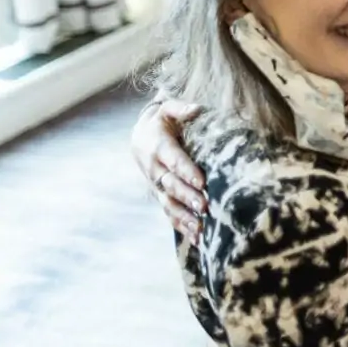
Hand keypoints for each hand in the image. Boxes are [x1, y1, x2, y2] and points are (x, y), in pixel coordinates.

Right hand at [131, 98, 205, 242]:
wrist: (141, 136)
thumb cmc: (163, 120)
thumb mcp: (168, 109)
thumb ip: (180, 108)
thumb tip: (196, 109)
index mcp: (157, 145)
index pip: (173, 159)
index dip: (186, 170)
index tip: (202, 180)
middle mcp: (154, 168)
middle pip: (170, 185)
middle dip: (188, 196)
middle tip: (205, 206)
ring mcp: (156, 184)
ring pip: (169, 203)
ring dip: (185, 216)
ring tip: (201, 228)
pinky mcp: (160, 196)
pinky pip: (169, 213)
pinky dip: (182, 226)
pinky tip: (197, 238)